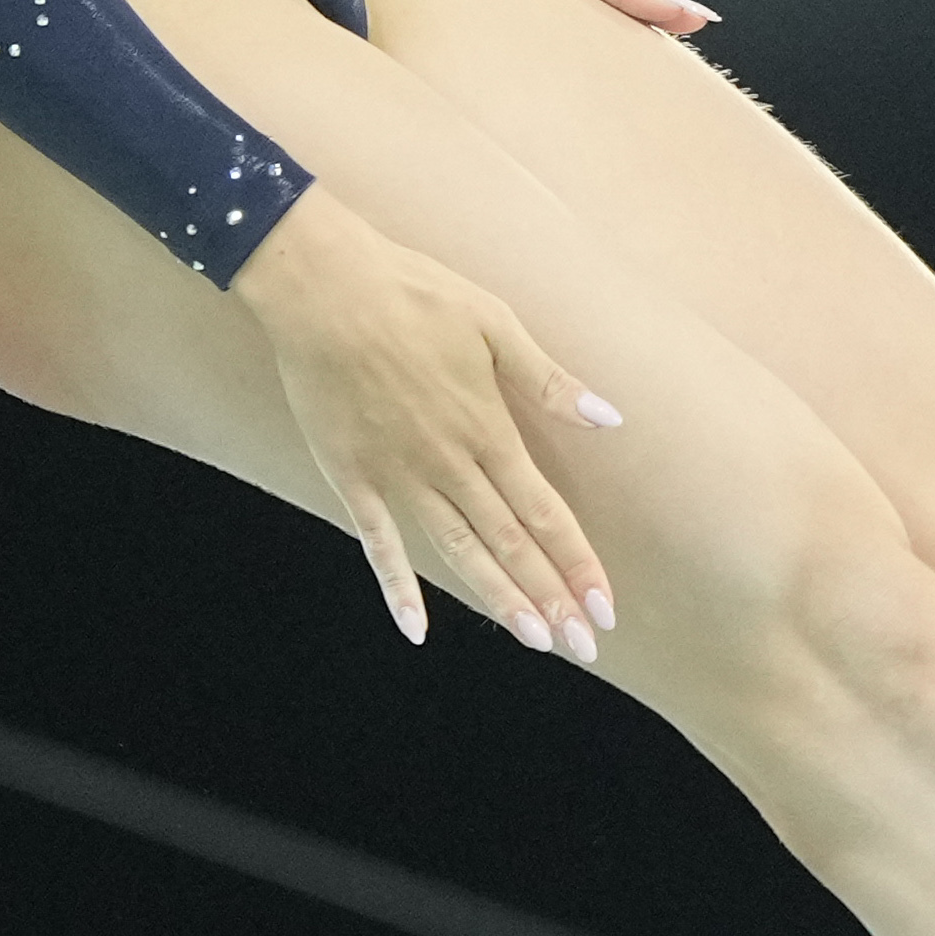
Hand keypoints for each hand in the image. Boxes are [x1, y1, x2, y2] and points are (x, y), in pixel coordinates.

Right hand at [223, 189, 626, 656]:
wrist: (324, 287)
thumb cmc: (414, 294)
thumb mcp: (495, 324)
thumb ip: (549, 382)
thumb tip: (610, 420)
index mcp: (488, 429)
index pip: (545, 513)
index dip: (578, 564)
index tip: (605, 609)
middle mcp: (449, 464)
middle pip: (510, 544)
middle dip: (550, 598)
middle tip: (582, 647)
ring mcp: (398, 475)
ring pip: (457, 551)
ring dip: (497, 597)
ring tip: (532, 640)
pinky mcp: (351, 476)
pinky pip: (378, 542)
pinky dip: (396, 587)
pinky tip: (416, 629)